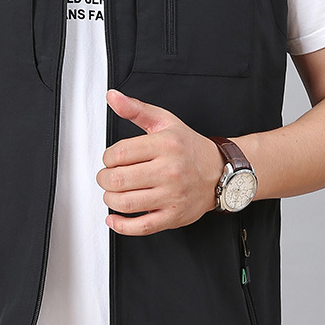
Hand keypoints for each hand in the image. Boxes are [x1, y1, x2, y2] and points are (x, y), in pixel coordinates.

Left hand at [96, 89, 224, 235]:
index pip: (119, 154)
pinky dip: (121, 225)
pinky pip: (141, 227)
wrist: (220, 172)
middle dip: (104, 179)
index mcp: (165, 145)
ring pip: (125, 203)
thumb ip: (135, 109)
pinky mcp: (174, 216)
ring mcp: (172, 196)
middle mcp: (170, 171)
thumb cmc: (188, 147)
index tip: (110, 160)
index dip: (107, 158)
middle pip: (118, 180)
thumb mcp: (164, 121)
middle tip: (107, 177)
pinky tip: (114, 217)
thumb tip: (112, 97)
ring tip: (113, 193)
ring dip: (110, 199)